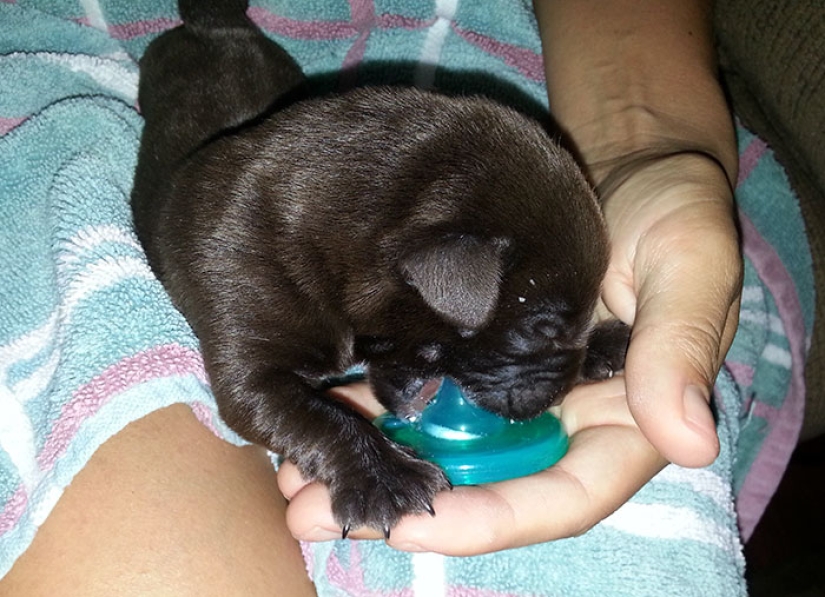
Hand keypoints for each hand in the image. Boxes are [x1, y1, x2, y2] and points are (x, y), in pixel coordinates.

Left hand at [278, 153, 741, 555]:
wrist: (628, 164)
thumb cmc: (674, 210)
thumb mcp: (690, 269)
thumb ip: (681, 349)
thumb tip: (687, 443)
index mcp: (622, 422)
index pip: (559, 496)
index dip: (491, 520)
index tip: (417, 529)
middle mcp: (560, 419)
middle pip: (484, 487)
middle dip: (403, 508)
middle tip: (315, 517)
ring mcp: (512, 388)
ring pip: (443, 446)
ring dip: (373, 464)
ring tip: (294, 485)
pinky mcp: (476, 352)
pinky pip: (426, 388)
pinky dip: (376, 407)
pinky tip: (322, 410)